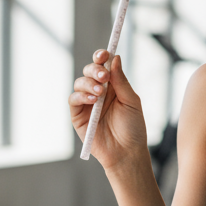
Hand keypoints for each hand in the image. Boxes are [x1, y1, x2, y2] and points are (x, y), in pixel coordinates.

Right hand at [69, 49, 147, 171]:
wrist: (127, 152)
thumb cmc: (133, 128)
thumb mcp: (131, 101)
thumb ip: (121, 81)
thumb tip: (115, 58)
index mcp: (112, 87)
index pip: (103, 66)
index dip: (101, 57)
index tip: (105, 54)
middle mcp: (98, 93)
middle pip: (89, 71)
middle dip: (94, 69)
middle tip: (103, 75)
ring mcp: (87, 104)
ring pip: (80, 83)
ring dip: (89, 83)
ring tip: (100, 92)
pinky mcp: (78, 116)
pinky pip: (73, 100)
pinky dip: (81, 96)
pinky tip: (93, 100)